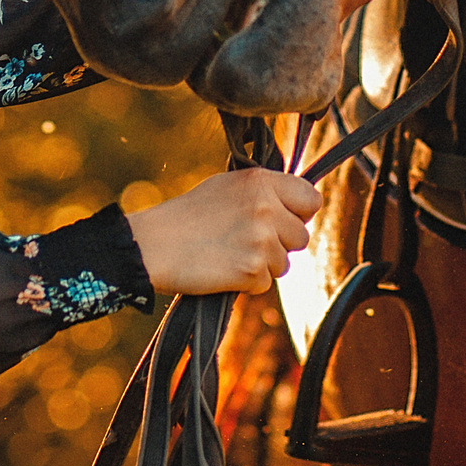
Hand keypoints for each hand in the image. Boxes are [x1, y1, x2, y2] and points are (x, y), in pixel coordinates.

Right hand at [124, 167, 320, 295]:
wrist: (154, 245)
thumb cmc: (188, 215)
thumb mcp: (227, 186)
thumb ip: (264, 191)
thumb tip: (300, 206)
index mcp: (261, 181)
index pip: (312, 199)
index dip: (300, 214)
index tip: (283, 220)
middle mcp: (266, 207)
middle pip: (301, 237)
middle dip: (280, 244)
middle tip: (246, 241)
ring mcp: (261, 239)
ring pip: (285, 263)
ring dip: (263, 265)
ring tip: (229, 253)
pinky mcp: (252, 269)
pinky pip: (265, 283)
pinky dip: (247, 283)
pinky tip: (222, 269)